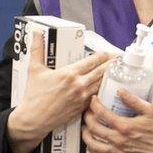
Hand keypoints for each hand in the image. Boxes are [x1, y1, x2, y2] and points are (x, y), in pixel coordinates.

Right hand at [7, 33, 111, 152]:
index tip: (107, 52)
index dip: (102, 55)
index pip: (91, 61)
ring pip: (101, 85)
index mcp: (69, 73)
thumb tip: (36, 34)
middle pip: (100, 72)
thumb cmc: (34, 95)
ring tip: (117, 72)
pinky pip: (96, 98)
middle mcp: (78, 85)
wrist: (34, 118)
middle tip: (118, 60)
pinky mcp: (81, 108)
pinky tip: (107, 89)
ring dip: (109, 78)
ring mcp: (82, 98)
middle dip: (111, 64)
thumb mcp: (34, 69)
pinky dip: (103, 92)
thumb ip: (37, 49)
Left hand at [81, 90, 152, 152]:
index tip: (93, 100)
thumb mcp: (152, 109)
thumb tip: (120, 91)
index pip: (101, 114)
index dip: (94, 104)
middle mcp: (119, 141)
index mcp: (125, 127)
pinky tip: (93, 144)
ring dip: (86, 135)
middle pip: (93, 128)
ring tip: (86, 127)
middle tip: (88, 111)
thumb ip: (133, 100)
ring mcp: (120, 152)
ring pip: (93, 145)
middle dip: (87, 117)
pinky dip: (93, 151)